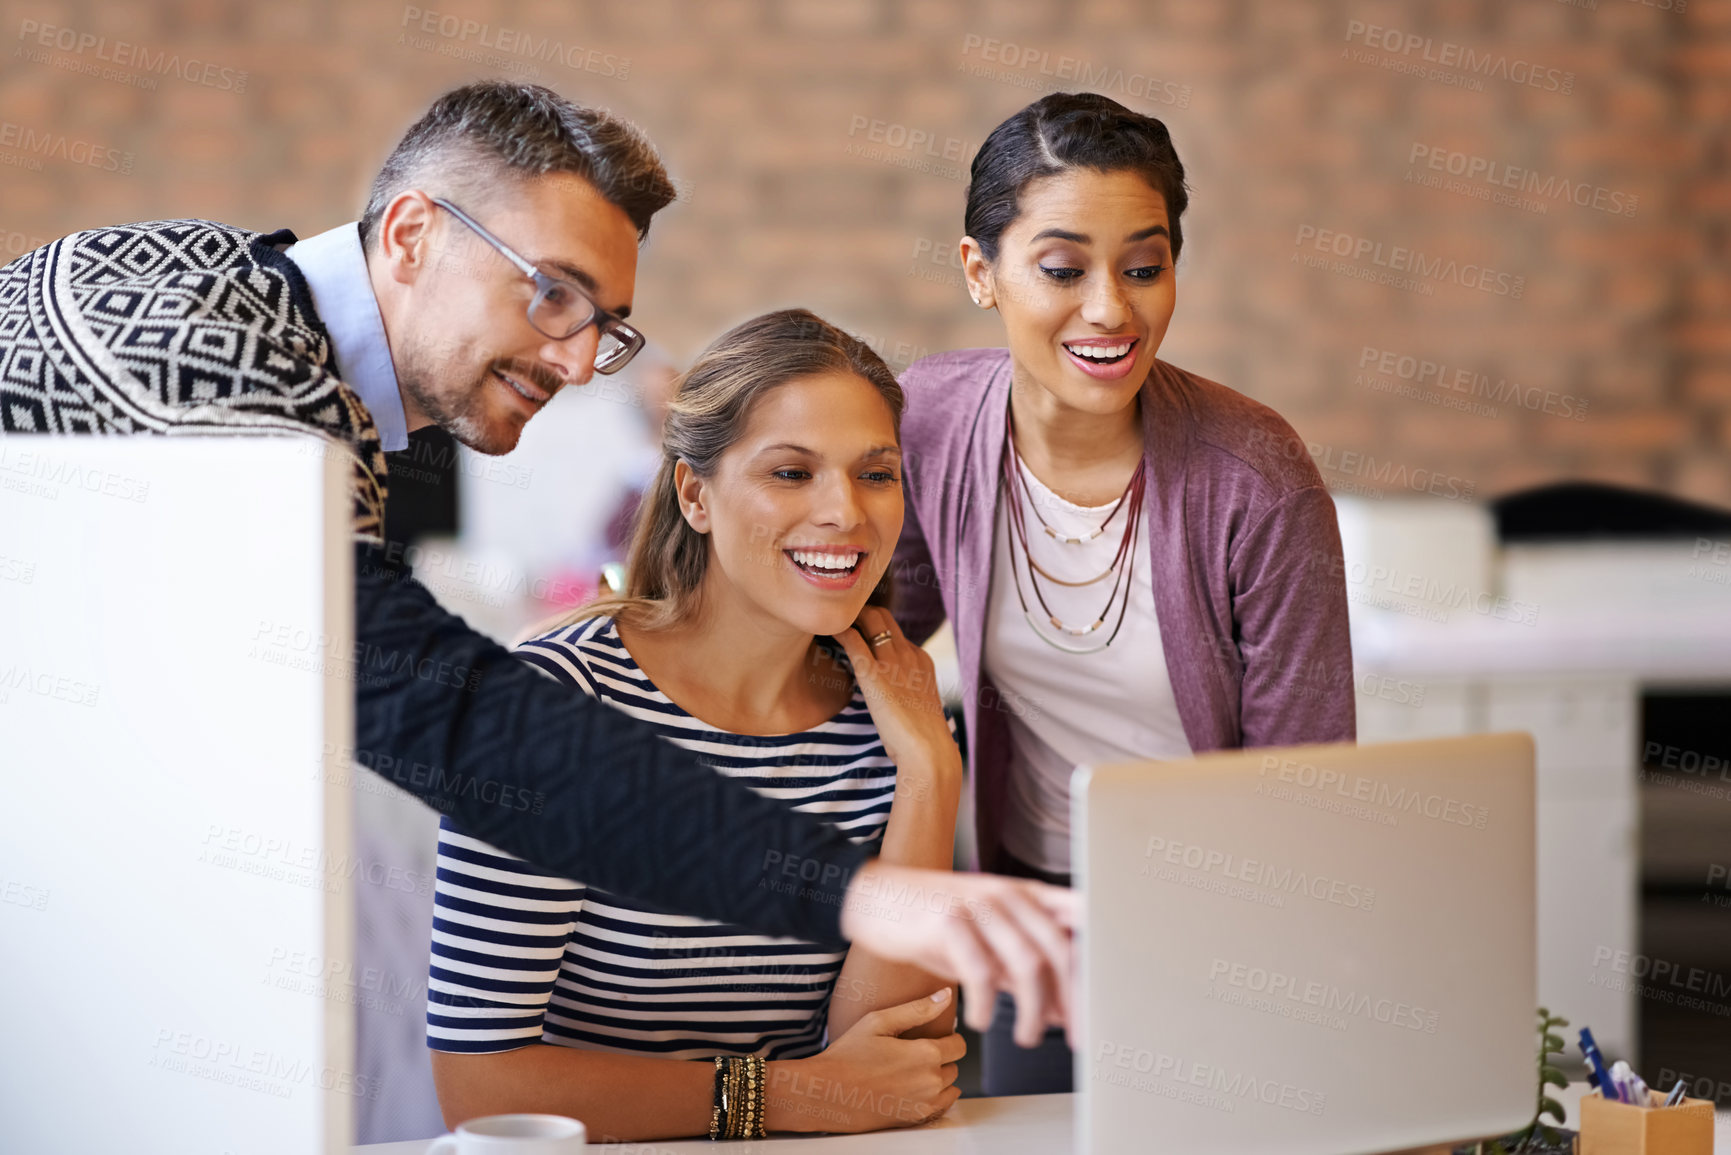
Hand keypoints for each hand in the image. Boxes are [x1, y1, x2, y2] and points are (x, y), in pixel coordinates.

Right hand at [766, 989, 963, 1132]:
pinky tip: (913, 1088)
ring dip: (938, 1077)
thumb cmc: (849, 1054)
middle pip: (954, 1065)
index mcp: (926, 1053)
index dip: (948, 1037)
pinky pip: (942, 1106)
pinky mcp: (916, 1118)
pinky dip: (935, 1097)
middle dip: (941, 1057)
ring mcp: (925, 1103)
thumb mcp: (879, 1022)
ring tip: (911, 1070)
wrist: (827, 1092)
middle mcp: (931, 1080)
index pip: (959, 1045)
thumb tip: (946, 995)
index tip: (931, 1036)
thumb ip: (918, 1009)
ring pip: (949, 1086)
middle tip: (913, 1053)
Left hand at [831, 607, 956, 775]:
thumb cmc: (921, 738)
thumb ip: (905, 693)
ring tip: (831, 620)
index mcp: (921, 661)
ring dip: (851, 617)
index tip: (858, 632)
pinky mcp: (875, 674)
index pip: (896, 633)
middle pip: (885, 617)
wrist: (928, 750)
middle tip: (840, 618)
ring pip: (872, 620)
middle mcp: (909, 654)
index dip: (875, 629)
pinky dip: (840, 632)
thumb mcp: (917, 705)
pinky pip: (855, 641)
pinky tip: (828, 632)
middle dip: (862, 612)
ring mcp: (893, 662)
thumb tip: (891, 699)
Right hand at [839, 861, 1079, 1047]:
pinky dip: (987, 1004)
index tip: (1104, 1006)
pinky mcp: (948, 919)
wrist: (873, 897)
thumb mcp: (986, 942)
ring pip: (1027, 962)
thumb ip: (1023, 970)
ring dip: (1034, 1009)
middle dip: (1075, 1000)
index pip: (1080, 922)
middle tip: (1077, 1037)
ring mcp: (978, 905)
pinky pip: (980, 970)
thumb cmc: (934, 922)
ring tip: (1027, 1038)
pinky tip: (982, 1021)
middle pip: (1060, 949)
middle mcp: (1008, 895)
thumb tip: (1062, 1010)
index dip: (1098, 964)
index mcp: (1026, 895)